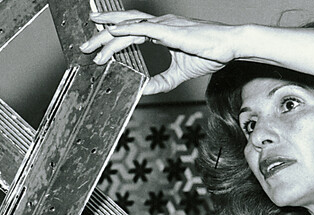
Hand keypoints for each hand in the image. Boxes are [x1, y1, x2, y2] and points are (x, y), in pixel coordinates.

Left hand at [80, 11, 233, 94]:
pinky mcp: (168, 30)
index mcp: (161, 31)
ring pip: (127, 26)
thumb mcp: (178, 73)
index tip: (97, 45)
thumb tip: (142, 91)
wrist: (229, 45)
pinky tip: (111, 32)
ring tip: (91, 42)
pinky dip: (124, 29)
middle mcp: (159, 25)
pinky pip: (141, 28)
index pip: (130, 30)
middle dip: (102, 34)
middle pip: (123, 26)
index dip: (113, 35)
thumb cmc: (210, 53)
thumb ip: (160, 82)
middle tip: (85, 45)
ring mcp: (163, 25)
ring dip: (107, 34)